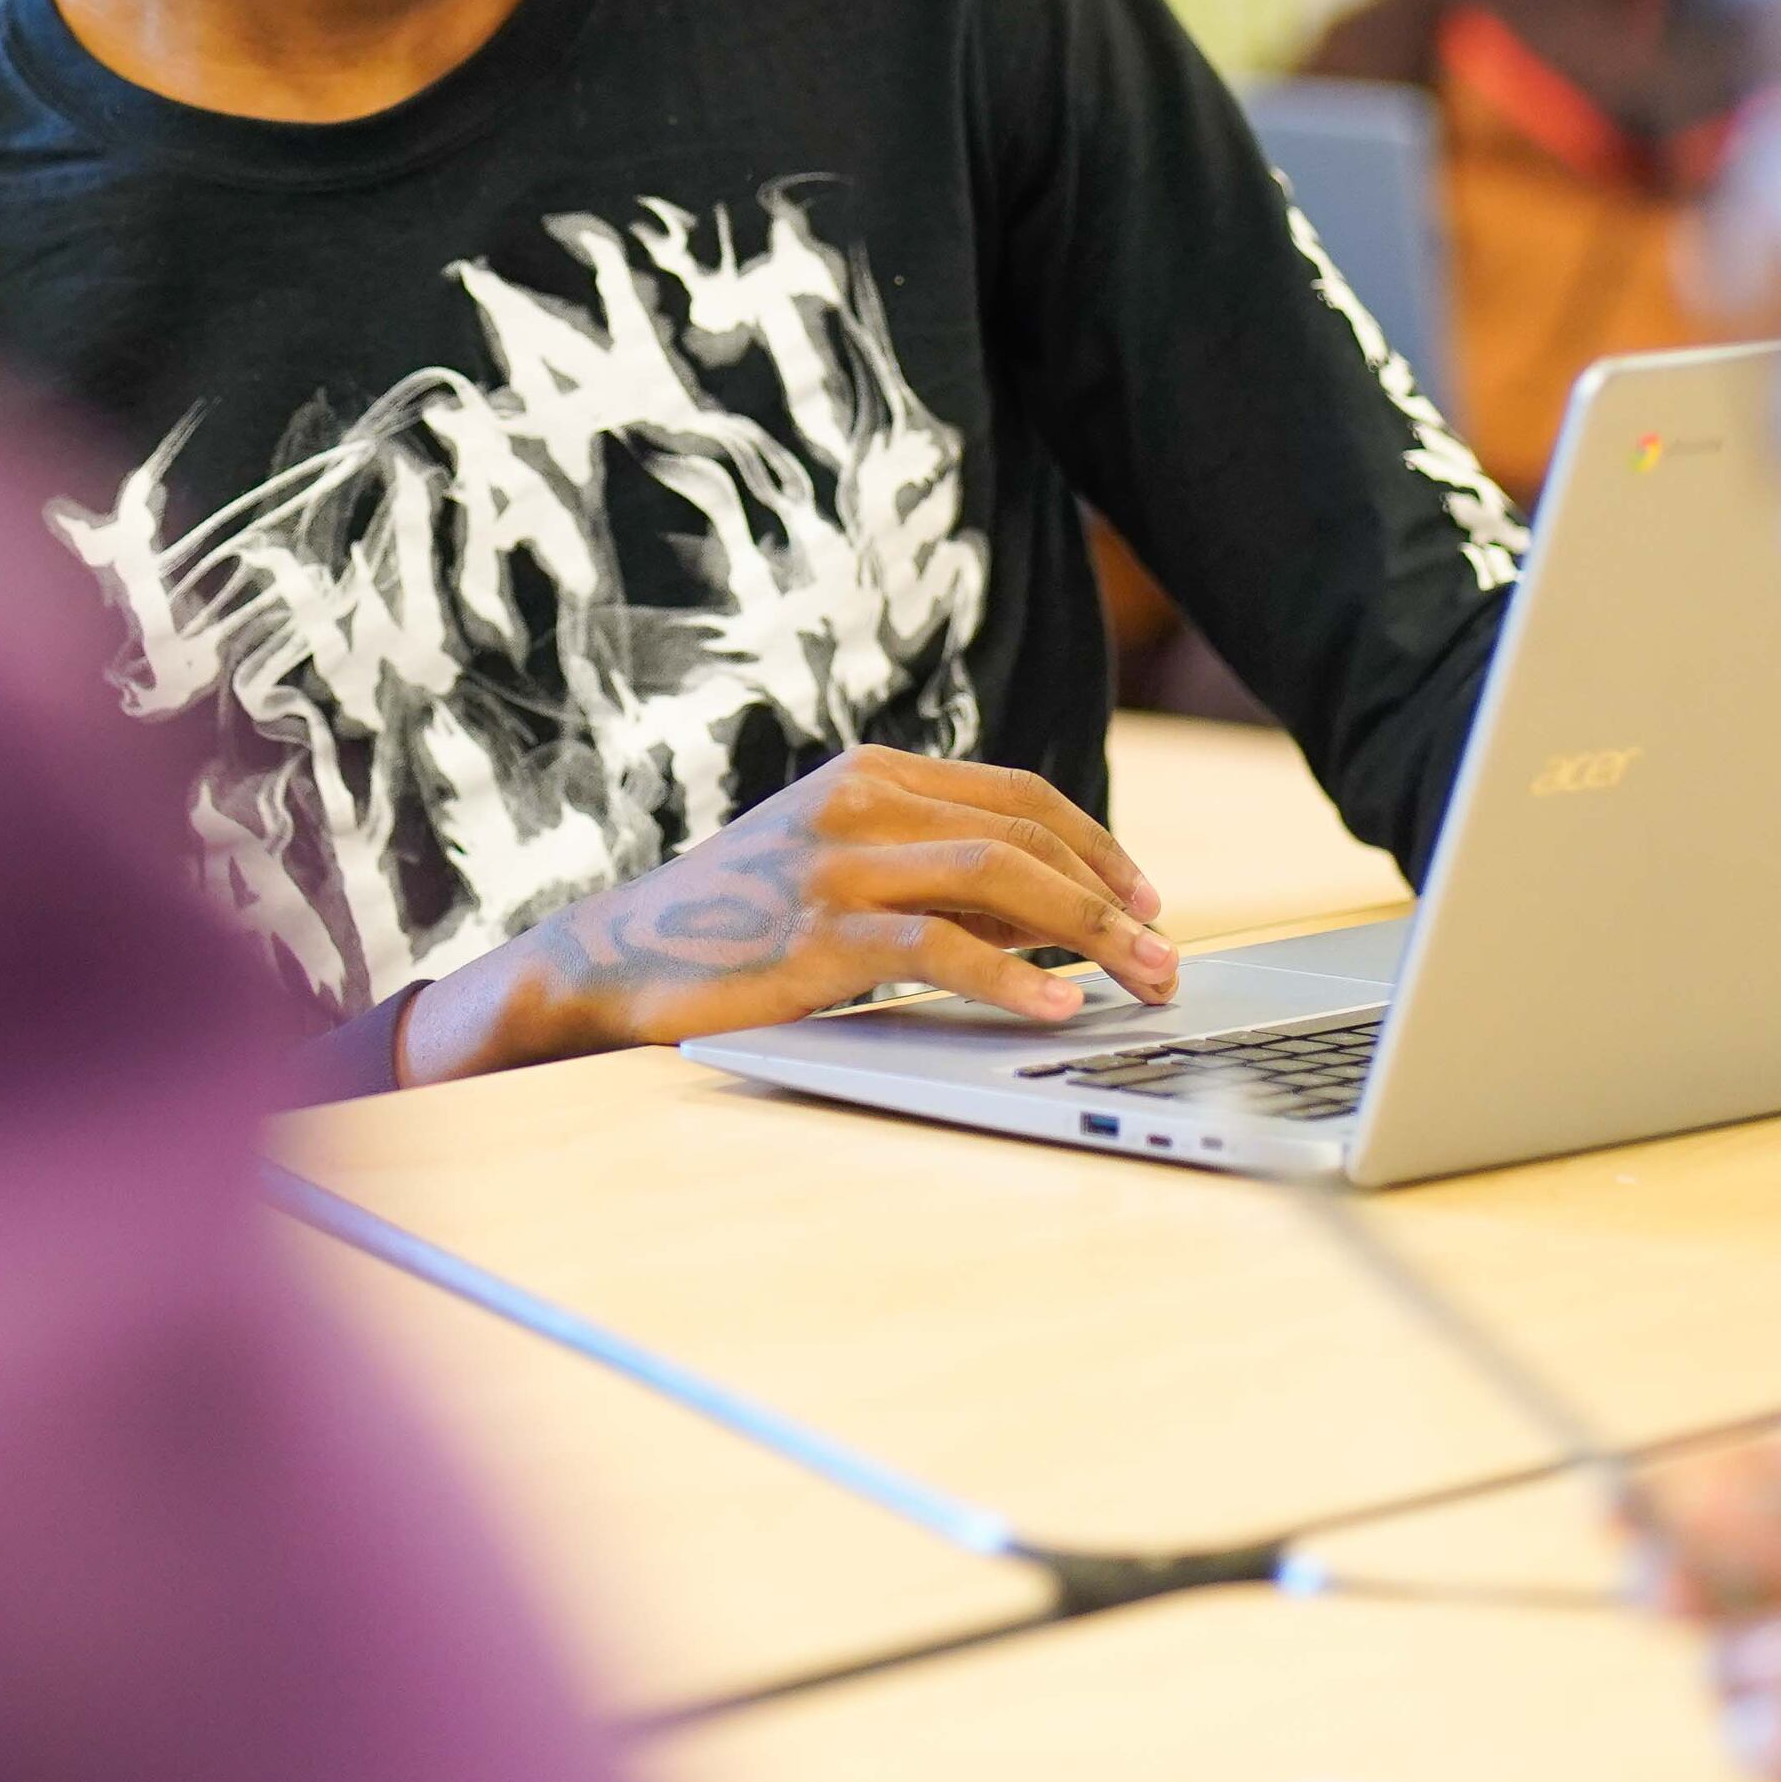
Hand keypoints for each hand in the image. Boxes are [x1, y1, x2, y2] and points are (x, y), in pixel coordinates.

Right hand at [398, 747, 1180, 1084]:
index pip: (1016, 795)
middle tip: (1164, 955)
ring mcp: (839, 862)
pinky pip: (939, 948)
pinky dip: (1012, 977)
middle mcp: (861, 801)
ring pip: (997, 877)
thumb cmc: (738, 927)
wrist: (615, 959)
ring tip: (1140, 979)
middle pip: (1022, 835)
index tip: (1146, 898)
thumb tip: (1056, 917)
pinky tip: (1055, 1006)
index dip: (1095, 845)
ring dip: (1087, 932)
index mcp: (872, 775)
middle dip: (1110, 897)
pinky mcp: (820, 931)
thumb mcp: (843, 875)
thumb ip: (939, 881)